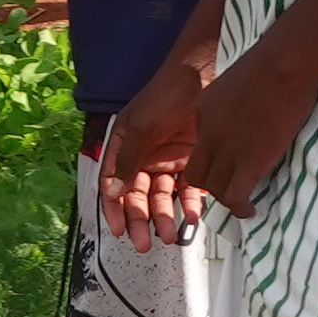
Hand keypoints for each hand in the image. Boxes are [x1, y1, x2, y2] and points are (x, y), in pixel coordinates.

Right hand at [99, 71, 208, 249]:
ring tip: (171, 235)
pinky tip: (194, 217)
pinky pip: (188, 189)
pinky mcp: (191, 161)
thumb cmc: (168, 93)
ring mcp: (167, 159)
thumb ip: (128, 161)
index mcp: (123, 145)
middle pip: (136, 196)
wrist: (206, 73)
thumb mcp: (143, 126)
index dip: (113, 209)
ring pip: (162, 196)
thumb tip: (111, 192)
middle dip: (140, 220)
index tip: (119, 231)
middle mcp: (143, 155)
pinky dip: (190, 204)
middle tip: (145, 243)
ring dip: (164, 217)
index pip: (112, 184)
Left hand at [190, 42, 317, 216]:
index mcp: (202, 112)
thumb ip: (232, 102)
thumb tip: (245, 112)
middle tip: (229, 188)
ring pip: (214, 189)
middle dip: (210, 186)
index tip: (225, 166)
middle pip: (197, 174)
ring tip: (242, 202)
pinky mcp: (249, 162)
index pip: (198, 148)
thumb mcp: (235, 82)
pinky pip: (235, 196)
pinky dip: (240, 208)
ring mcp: (227, 150)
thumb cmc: (270, 63)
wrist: (282, 65)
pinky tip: (249, 210)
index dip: (211, 161)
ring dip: (227, 199)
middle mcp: (208, 134)